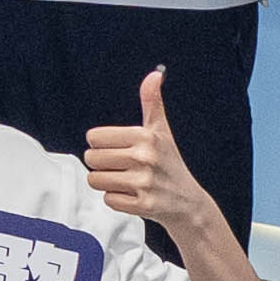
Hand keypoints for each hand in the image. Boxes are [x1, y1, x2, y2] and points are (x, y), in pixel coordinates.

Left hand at [76, 71, 224, 251]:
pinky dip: (117, 199)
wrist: (188, 202)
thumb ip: (152, 102)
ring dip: (107, 182)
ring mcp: (144, 183)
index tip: (118, 148)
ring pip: (95, 180)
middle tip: (122, 166)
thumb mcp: (162, 131)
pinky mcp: (142, 205)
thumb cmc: (170, 163)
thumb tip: (155, 75)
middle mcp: (145, 158)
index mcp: (146, 136)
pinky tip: (133, 195)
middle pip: (91, 159)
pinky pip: (108, 199)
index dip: (102, 144)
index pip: (94, 137)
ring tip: (126, 180)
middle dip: (102, 164)